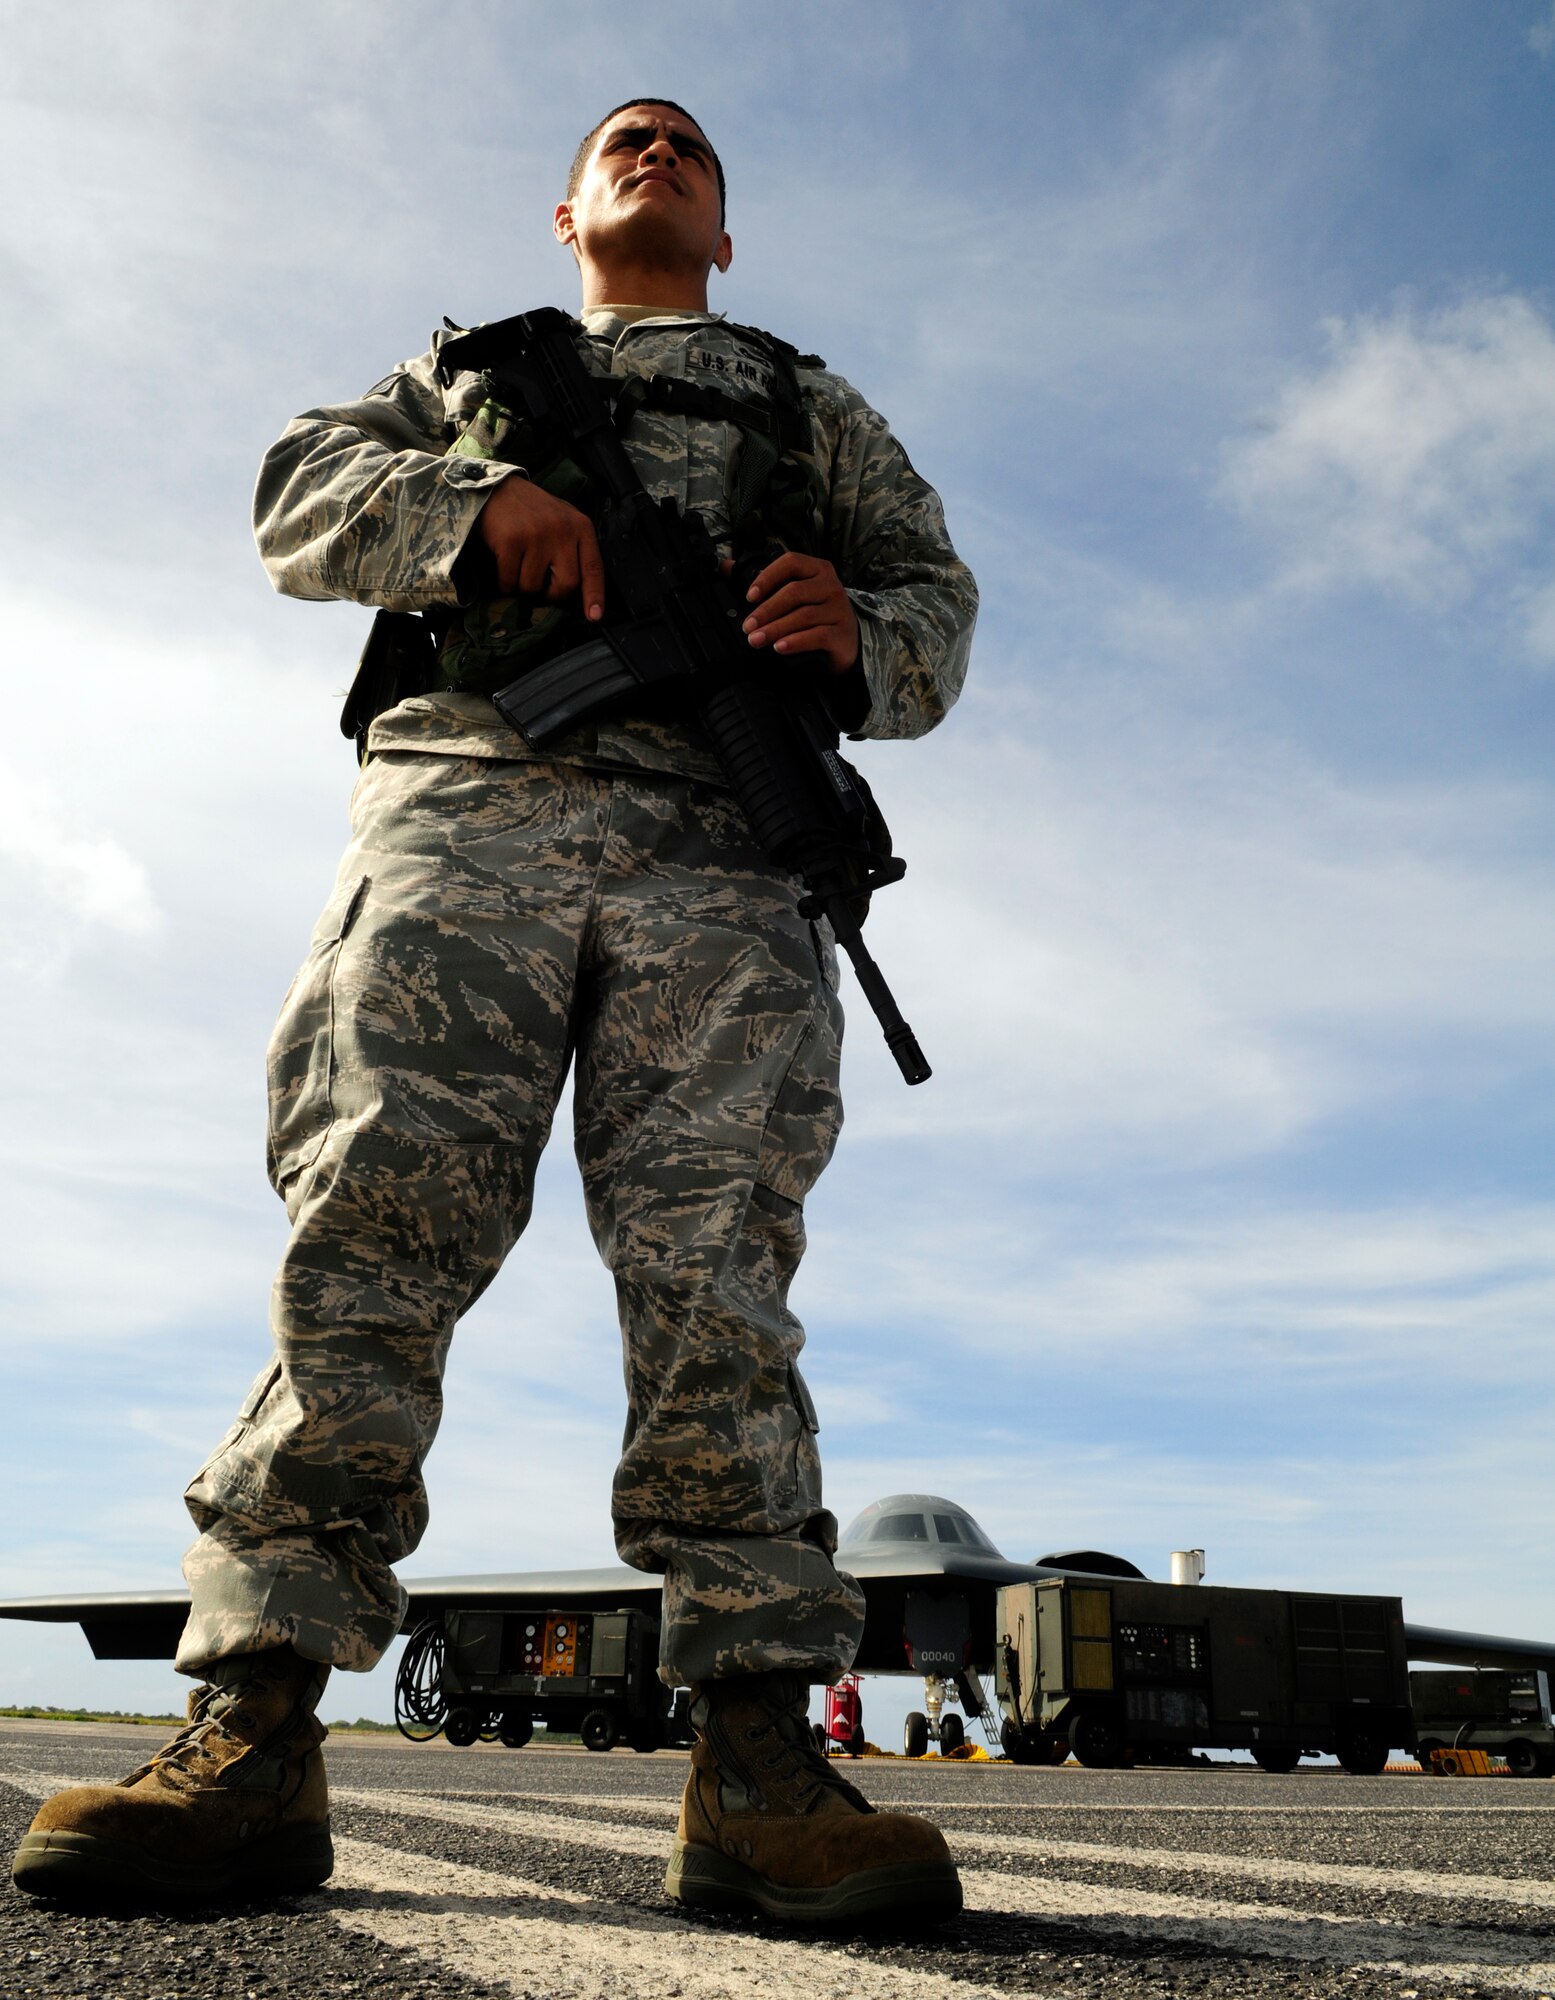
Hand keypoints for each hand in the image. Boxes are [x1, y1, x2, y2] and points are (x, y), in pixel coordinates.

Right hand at [477, 476, 604, 617]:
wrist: (497, 489)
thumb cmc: (532, 512)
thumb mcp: (563, 522)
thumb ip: (574, 550)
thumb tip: (578, 592)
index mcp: (580, 527)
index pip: (593, 568)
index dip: (595, 595)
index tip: (594, 616)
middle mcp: (562, 531)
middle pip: (565, 585)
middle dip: (551, 594)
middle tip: (540, 584)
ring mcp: (536, 536)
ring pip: (533, 587)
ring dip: (522, 587)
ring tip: (518, 567)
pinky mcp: (511, 541)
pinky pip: (509, 582)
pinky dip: (504, 584)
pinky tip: (503, 568)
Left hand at [740, 550, 859, 672]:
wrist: (848, 641)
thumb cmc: (817, 614)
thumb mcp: (795, 594)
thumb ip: (763, 580)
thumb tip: (725, 567)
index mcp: (818, 569)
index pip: (790, 562)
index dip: (767, 577)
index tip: (749, 596)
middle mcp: (831, 586)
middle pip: (794, 592)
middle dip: (766, 610)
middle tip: (747, 627)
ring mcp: (839, 609)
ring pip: (803, 616)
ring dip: (775, 629)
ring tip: (756, 640)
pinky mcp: (842, 633)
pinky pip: (817, 636)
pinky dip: (795, 642)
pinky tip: (780, 648)